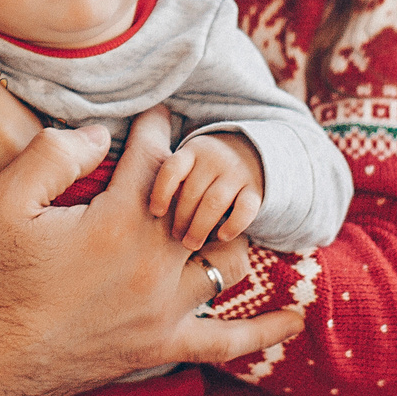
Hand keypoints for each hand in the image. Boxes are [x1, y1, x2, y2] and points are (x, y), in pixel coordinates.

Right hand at [0, 108, 304, 395]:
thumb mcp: (3, 203)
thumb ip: (52, 154)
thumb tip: (102, 133)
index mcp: (119, 222)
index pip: (156, 157)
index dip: (156, 127)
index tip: (155, 112)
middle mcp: (154, 265)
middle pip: (203, 204)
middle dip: (198, 176)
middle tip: (186, 163)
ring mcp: (165, 310)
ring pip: (228, 261)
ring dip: (228, 235)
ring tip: (218, 217)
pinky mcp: (162, 346)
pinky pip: (227, 341)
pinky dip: (264, 330)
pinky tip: (294, 317)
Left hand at [147, 133, 264, 249]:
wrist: (249, 151)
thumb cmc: (203, 169)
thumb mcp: (187, 161)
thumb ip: (168, 176)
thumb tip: (141, 205)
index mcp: (191, 153)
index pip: (172, 169)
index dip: (161, 191)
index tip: (155, 212)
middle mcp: (214, 160)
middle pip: (192, 191)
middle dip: (180, 218)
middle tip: (174, 237)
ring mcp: (236, 174)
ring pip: (215, 202)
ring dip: (200, 226)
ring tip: (190, 244)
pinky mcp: (255, 190)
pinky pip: (245, 209)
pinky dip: (233, 224)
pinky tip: (221, 236)